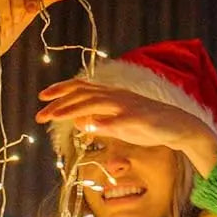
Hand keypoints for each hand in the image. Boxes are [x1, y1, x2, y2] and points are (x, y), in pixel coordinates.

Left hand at [34, 79, 216, 174]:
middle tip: (39, 113)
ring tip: (54, 117)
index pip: (82, 89)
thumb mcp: (118, 124)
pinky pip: (117, 120)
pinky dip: (102, 123)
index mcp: (112, 96)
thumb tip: (78, 121)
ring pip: (95, 104)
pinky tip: (87, 127)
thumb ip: (98, 121)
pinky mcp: (137, 119)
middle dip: (59, 103)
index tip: (42, 97)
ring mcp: (127, 106)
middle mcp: (116, 97)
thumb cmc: (146, 125)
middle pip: (83, 95)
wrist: (177, 127)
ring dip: (71, 110)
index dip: (61, 91)